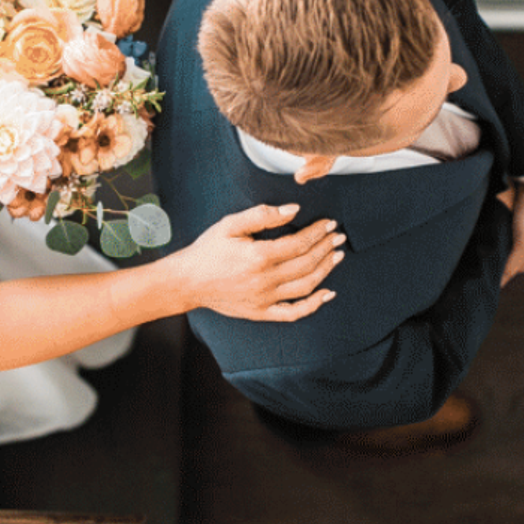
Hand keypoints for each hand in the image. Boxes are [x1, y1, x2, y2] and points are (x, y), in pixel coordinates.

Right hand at [171, 204, 343, 321]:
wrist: (187, 281)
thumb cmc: (207, 251)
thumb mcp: (229, 225)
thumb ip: (262, 215)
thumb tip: (294, 210)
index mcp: (258, 256)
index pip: (299, 243)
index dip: (318, 232)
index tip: (329, 224)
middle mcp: (265, 280)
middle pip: (307, 263)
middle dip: (326, 248)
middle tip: (337, 237)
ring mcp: (264, 299)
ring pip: (306, 286)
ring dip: (326, 270)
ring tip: (336, 256)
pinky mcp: (260, 312)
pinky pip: (294, 312)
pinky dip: (314, 304)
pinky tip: (327, 293)